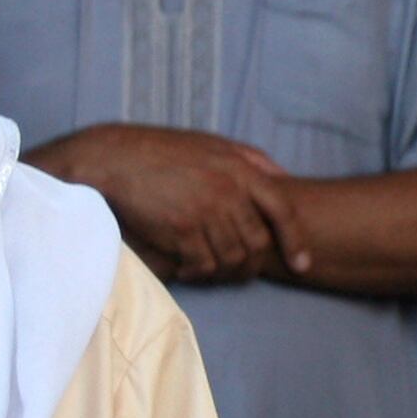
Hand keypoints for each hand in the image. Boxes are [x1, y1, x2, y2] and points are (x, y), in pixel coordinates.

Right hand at [27, 125, 304, 286]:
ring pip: (232, 258)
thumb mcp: (214, 144)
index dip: (296, 241)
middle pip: (258, 242)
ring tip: (212, 268)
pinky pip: (203, 264)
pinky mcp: (180, 229)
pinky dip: (199, 273)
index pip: (283, 210)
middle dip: (253, 263)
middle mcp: (227, 190)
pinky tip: (189, 269)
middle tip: (241, 271)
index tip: (302, 264)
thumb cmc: (165, 152)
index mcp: (241, 168)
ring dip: (225, 271)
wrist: (114, 158)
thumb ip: (252, 161)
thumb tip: (285, 179)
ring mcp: (204, 210)